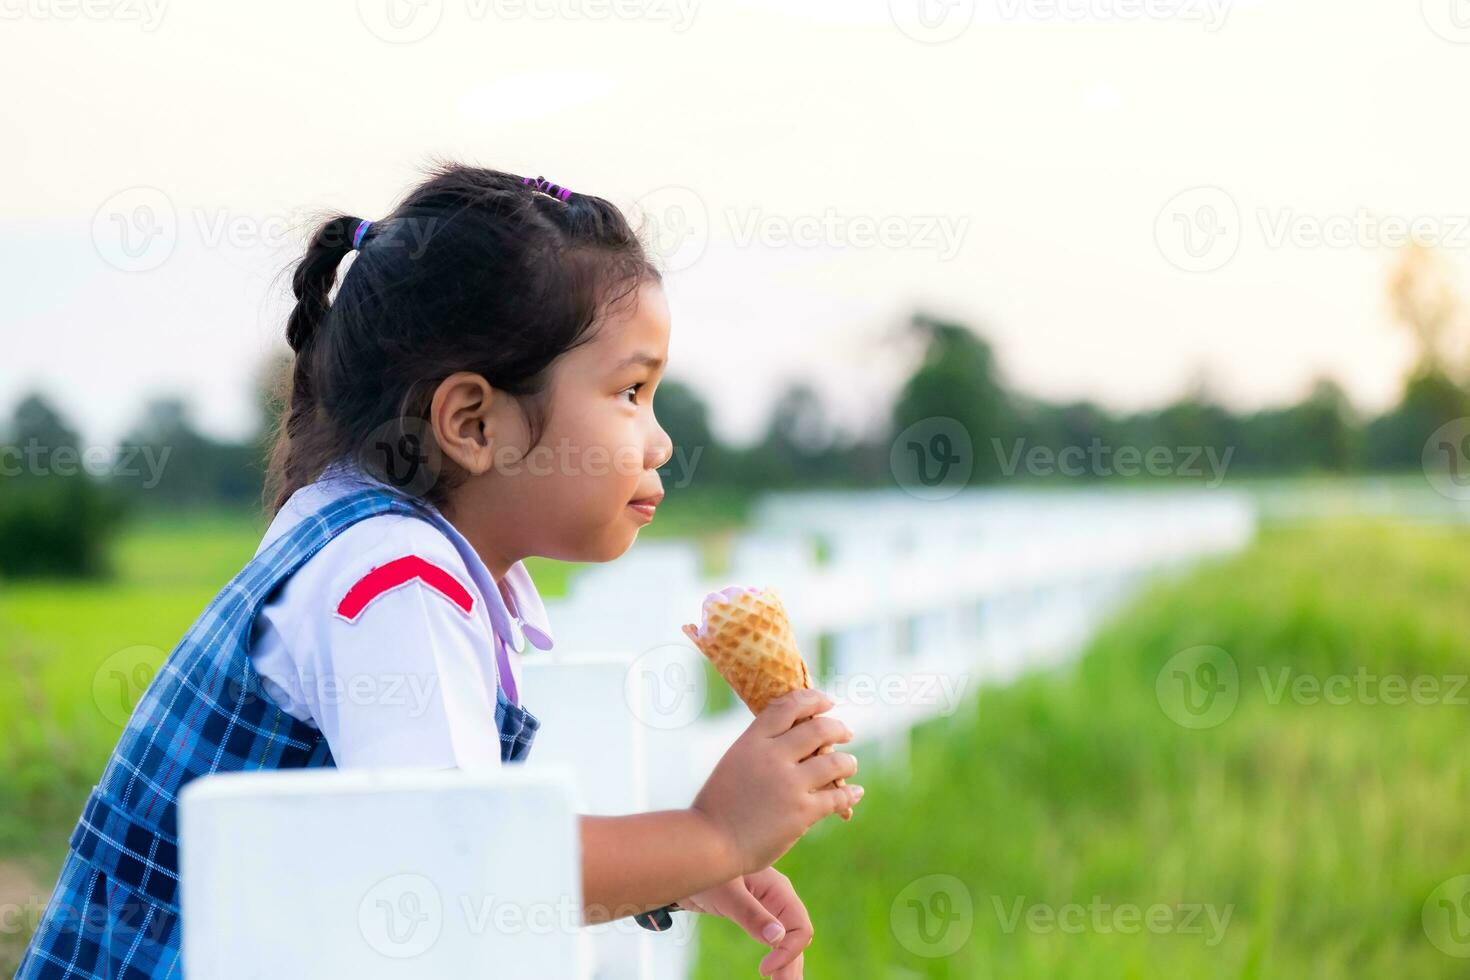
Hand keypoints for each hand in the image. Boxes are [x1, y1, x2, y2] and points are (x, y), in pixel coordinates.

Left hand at [678, 866, 812, 978]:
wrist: (684, 864)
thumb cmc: (704, 869)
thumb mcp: (727, 893)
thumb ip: (751, 914)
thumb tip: (778, 938)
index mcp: (778, 889)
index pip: (799, 927)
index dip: (787, 952)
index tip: (763, 971)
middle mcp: (777, 899)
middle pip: (796, 937)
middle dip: (791, 964)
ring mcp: (767, 907)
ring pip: (786, 940)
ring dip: (787, 963)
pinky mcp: (754, 914)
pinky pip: (773, 938)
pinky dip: (776, 956)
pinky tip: (773, 969)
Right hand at [691, 688, 862, 873]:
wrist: (709, 842)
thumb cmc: (717, 806)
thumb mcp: (734, 763)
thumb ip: (760, 750)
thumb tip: (791, 741)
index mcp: (752, 741)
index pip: (788, 707)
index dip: (813, 699)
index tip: (827, 701)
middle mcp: (773, 756)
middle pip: (818, 729)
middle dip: (838, 728)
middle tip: (846, 733)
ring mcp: (789, 784)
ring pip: (835, 763)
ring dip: (848, 763)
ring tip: (850, 764)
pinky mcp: (802, 812)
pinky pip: (837, 797)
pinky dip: (850, 794)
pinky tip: (855, 793)